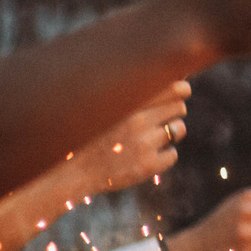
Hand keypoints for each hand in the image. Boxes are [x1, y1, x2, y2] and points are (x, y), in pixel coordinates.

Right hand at [66, 88, 190, 196]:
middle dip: (174, 110)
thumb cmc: (88, 133)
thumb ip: (132, 92)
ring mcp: (143, 144)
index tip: (180, 92)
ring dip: (171, 132)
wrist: (69, 171)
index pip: (174, 88)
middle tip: (159, 117)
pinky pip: (172, 154)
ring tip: (150, 137)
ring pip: (179, 129)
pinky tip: (143, 156)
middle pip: (180, 107)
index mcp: (126, 102)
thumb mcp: (105, 106)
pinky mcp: (147, 166)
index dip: (181, 89)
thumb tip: (173, 79)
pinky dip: (162, 156)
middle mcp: (137, 120)